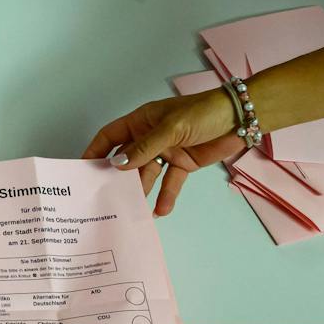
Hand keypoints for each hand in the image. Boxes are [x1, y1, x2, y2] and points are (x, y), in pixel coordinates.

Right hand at [83, 89, 242, 215]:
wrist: (241, 117)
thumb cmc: (203, 112)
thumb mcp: (171, 128)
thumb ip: (145, 148)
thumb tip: (117, 165)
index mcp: (141, 121)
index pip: (110, 137)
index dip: (95, 152)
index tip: (82, 170)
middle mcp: (149, 138)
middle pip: (126, 160)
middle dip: (117, 177)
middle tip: (104, 197)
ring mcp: (166, 152)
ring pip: (147, 174)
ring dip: (141, 190)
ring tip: (131, 208)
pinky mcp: (183, 164)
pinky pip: (170, 183)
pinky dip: (166, 196)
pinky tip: (158, 211)